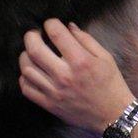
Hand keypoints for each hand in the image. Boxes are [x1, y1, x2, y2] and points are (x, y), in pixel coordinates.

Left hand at [19, 19, 134, 130]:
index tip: (51, 24)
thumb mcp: (105, 57)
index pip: (57, 34)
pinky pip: (27, 89)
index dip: (50, 23)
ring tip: (32, 52)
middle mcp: (64, 75)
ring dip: (26, 56)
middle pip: (34, 50)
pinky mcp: (49, 104)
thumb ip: (86, 39)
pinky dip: (25, 77)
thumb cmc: (111, 83)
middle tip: (35, 34)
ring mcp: (54, 92)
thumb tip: (68, 26)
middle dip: (31, 36)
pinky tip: (32, 72)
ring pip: (27, 69)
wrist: (112, 114)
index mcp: (80, 61)